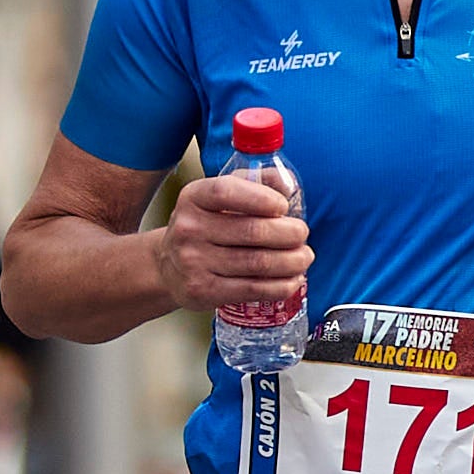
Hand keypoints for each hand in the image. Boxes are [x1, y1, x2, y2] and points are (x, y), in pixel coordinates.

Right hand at [153, 170, 310, 313]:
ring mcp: (193, 262)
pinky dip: (282, 285)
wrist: (169, 266)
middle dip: (291, 234)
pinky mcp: (203, 291)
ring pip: (260, 263)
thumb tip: (287, 184)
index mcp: (194, 198)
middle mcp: (189, 228)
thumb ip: (254, 182)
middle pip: (254, 231)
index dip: (263, 198)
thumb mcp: (220, 197)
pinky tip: (292, 279)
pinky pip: (254, 289)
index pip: (227, 192)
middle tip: (302, 235)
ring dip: (294, 261)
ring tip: (304, 257)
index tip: (283, 207)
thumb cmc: (207, 226)